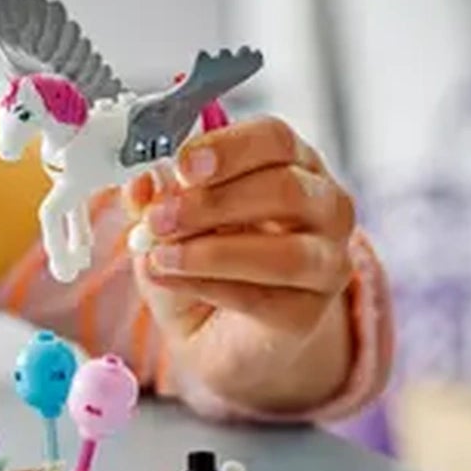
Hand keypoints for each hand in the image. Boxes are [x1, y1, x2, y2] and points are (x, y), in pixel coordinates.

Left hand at [129, 117, 359, 416]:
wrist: (211, 331)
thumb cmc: (201, 259)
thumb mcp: (168, 217)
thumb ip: (157, 196)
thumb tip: (143, 185)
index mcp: (292, 163)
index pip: (275, 139)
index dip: (230, 148)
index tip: (184, 166)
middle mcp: (324, 207)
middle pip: (287, 188)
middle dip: (213, 203)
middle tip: (159, 218)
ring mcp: (327, 262)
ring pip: (287, 252)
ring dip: (212, 252)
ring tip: (160, 255)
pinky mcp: (310, 313)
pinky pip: (264, 298)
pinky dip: (209, 286)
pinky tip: (172, 279)